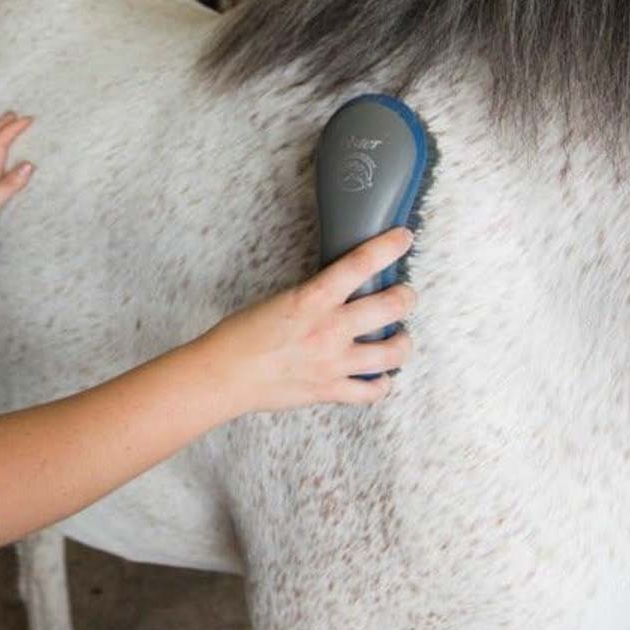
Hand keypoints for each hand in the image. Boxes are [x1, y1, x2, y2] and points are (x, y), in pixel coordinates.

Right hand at [200, 227, 416, 412]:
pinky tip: (380, 374)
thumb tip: (344, 288)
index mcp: (312, 299)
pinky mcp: (330, 391)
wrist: (223, 375)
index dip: (388, 246)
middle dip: (406, 297)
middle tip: (405, 295)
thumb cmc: (242, 334)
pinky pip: (372, 391)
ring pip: (393, 353)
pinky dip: (382, 382)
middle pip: (391, 307)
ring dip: (403, 342)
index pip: (360, 263)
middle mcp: (329, 330)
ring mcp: (333, 363)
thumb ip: (317, 295)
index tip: (403, 237)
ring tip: (400, 337)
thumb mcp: (283, 298)